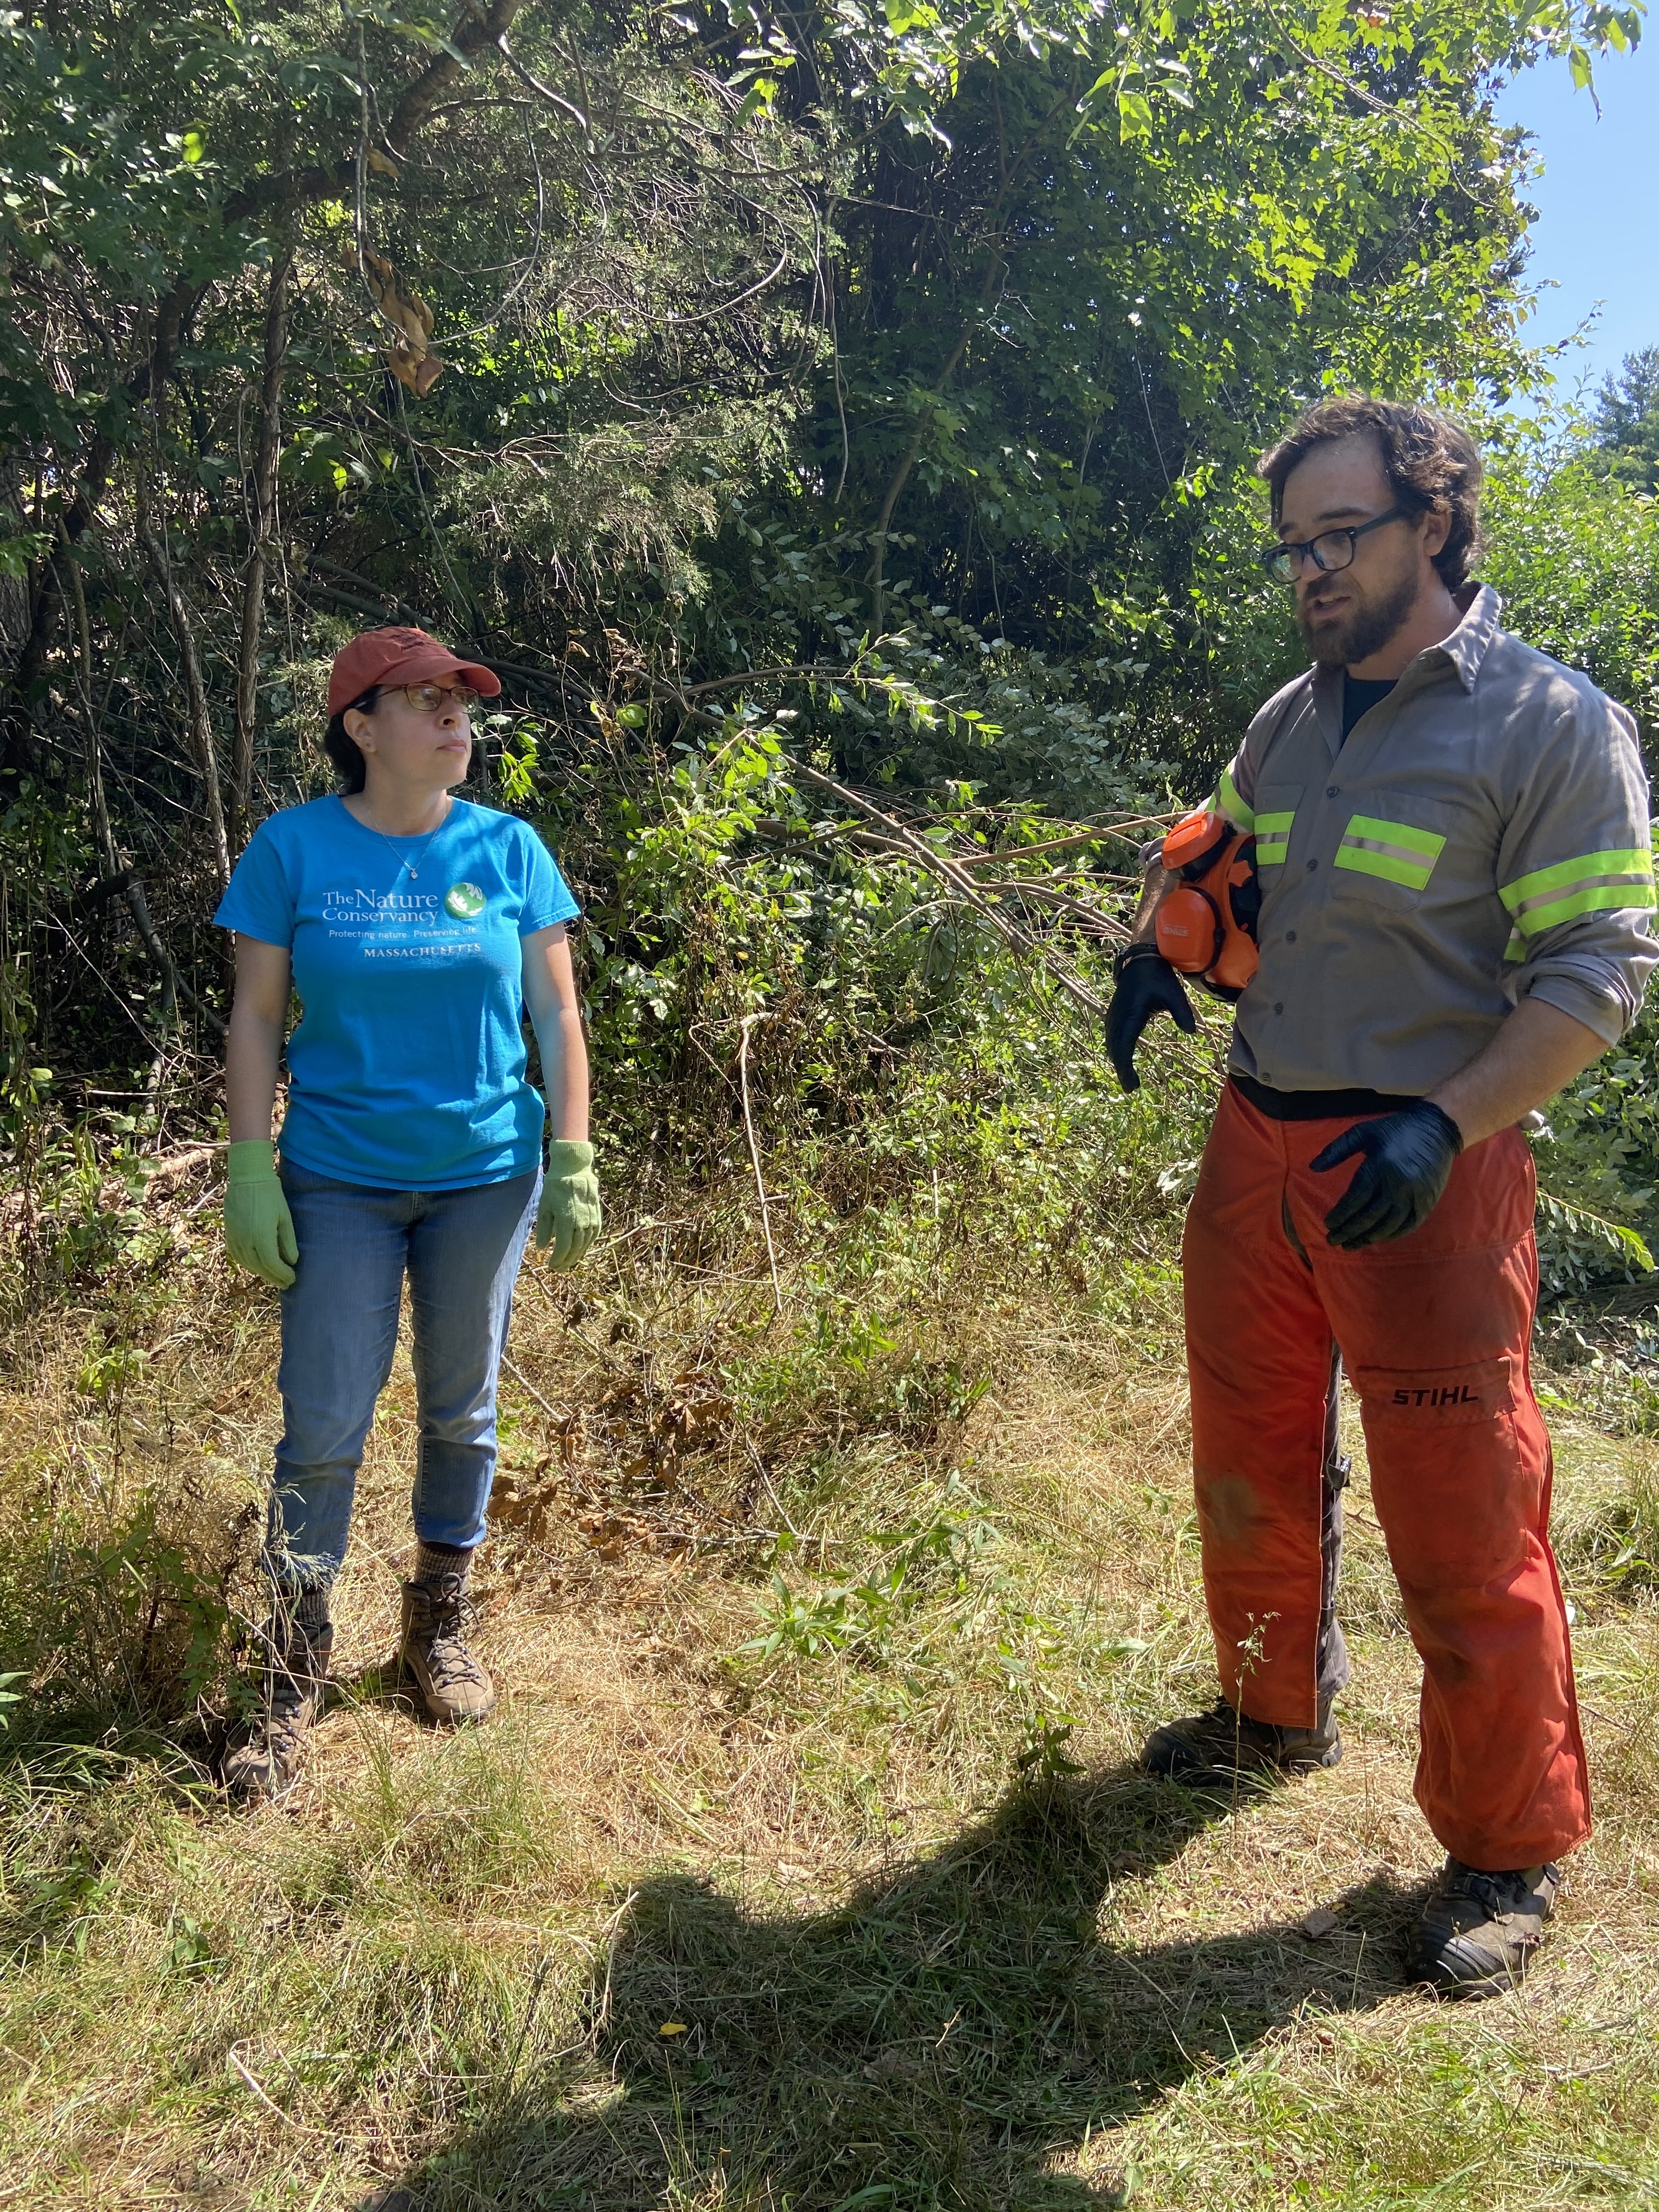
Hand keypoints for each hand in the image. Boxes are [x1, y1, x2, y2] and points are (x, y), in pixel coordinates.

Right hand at [224, 1138, 298, 1287]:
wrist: (247, 1178)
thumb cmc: (271, 1195)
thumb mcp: (285, 1217)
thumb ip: (288, 1241)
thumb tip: (292, 1261)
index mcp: (262, 1237)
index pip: (273, 1264)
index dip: (283, 1274)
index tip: (293, 1278)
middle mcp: (246, 1241)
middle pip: (260, 1267)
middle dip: (274, 1277)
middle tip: (286, 1283)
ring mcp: (235, 1237)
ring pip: (248, 1263)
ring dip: (261, 1272)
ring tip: (274, 1276)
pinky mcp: (228, 1233)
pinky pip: (237, 1255)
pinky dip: (248, 1263)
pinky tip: (256, 1265)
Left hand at [535, 1137, 601, 1269]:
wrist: (574, 1169)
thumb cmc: (555, 1187)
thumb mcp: (544, 1207)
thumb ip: (544, 1229)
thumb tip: (543, 1247)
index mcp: (566, 1221)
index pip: (563, 1248)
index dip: (557, 1259)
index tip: (551, 1265)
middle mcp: (581, 1223)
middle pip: (575, 1249)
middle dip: (566, 1261)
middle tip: (559, 1268)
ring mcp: (591, 1219)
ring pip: (585, 1244)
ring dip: (577, 1255)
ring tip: (569, 1262)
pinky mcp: (597, 1215)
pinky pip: (594, 1234)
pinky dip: (587, 1244)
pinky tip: (581, 1249)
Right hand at [1107, 946, 1196, 1091]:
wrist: (1141, 960)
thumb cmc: (1158, 976)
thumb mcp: (1173, 992)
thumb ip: (1182, 1011)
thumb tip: (1192, 1032)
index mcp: (1130, 1014)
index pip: (1124, 1046)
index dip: (1125, 1067)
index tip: (1132, 1084)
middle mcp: (1118, 1017)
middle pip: (1115, 1049)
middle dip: (1122, 1070)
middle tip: (1131, 1088)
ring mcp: (1114, 1016)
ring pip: (1112, 1044)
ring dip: (1119, 1061)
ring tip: (1129, 1080)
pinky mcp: (1116, 1015)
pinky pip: (1113, 1038)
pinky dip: (1117, 1051)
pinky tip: (1124, 1060)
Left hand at [1310, 1101, 1462, 1249]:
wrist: (1438, 1129)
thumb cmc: (1395, 1129)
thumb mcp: (1363, 1132)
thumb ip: (1337, 1150)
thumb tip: (1312, 1168)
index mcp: (1380, 1166)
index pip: (1355, 1199)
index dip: (1340, 1214)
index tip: (1328, 1224)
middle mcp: (1398, 1184)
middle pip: (1369, 1216)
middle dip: (1349, 1231)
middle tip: (1333, 1240)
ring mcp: (1415, 1196)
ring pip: (1388, 1225)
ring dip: (1367, 1238)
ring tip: (1350, 1245)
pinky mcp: (1428, 1202)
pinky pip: (1408, 1225)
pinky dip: (1391, 1235)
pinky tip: (1377, 1239)